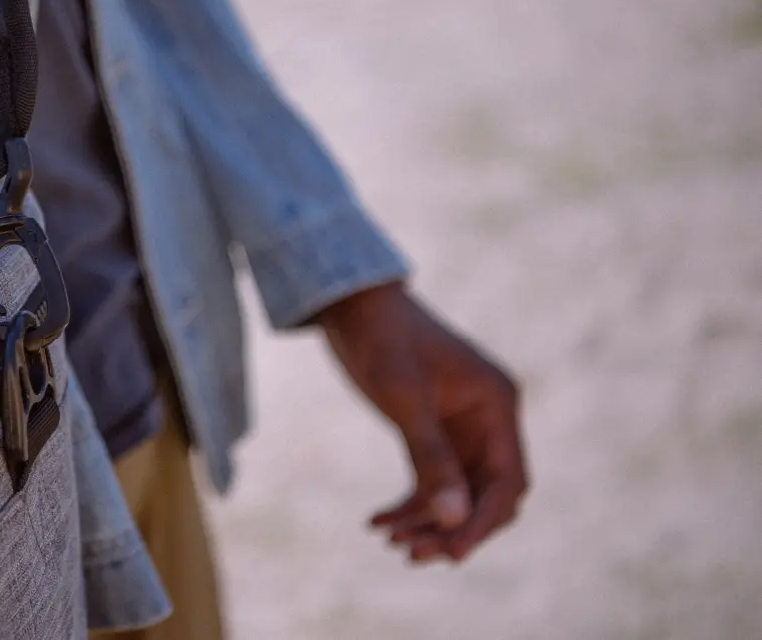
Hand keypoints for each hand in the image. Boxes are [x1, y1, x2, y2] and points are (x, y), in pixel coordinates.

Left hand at [318, 281, 527, 563]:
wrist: (351, 305)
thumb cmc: (381, 340)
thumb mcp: (404, 397)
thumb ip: (430, 457)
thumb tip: (453, 520)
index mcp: (496, 404)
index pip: (507, 481)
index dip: (483, 522)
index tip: (453, 553)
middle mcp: (486, 419)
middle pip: (484, 493)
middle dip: (452, 527)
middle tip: (411, 553)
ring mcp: (460, 426)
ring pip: (456, 493)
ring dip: (428, 521)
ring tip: (390, 540)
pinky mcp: (432, 429)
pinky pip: (431, 480)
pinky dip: (411, 503)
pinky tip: (379, 522)